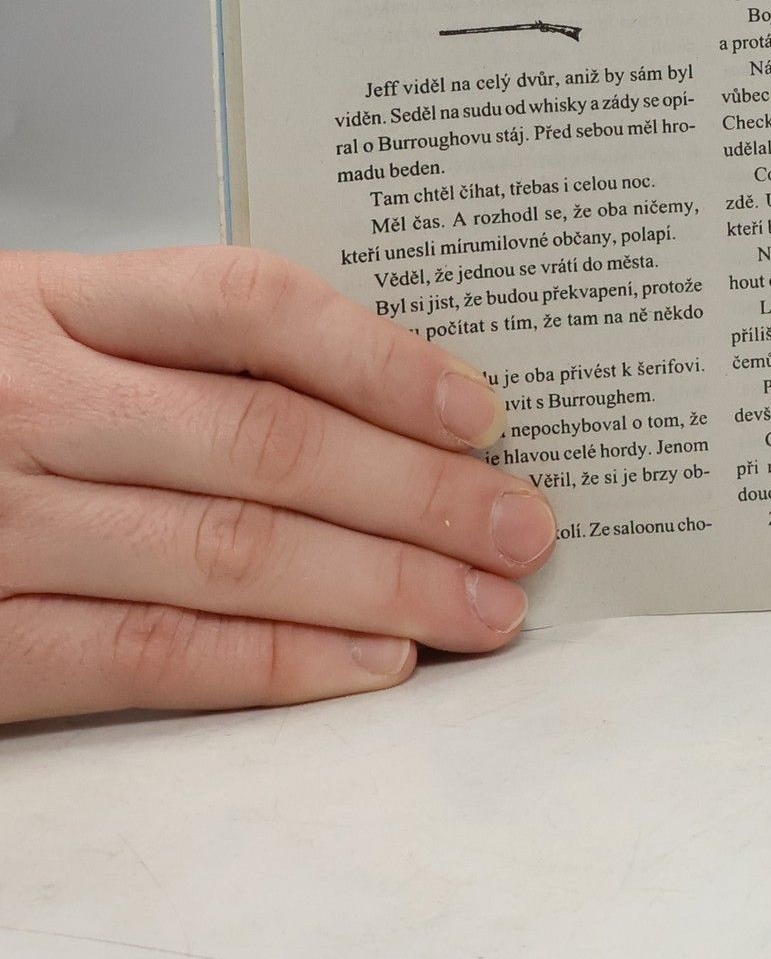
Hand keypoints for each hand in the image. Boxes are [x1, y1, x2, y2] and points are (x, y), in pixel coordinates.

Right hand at [0, 247, 555, 721]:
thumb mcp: (55, 324)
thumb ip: (191, 347)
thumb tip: (396, 392)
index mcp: (57, 303)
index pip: (251, 308)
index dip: (383, 359)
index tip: (483, 411)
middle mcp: (29, 405)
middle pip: (265, 442)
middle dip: (418, 494)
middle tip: (522, 526)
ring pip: (226, 552)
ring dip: (380, 587)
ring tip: (482, 605)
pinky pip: (143, 657)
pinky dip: (272, 666)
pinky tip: (368, 664)